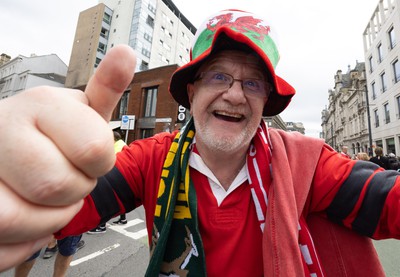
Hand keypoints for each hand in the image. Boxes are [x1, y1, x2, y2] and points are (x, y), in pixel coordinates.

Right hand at [0, 45, 136, 270]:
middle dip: (75, 191)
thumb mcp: (79, 109)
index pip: (94, 150)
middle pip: (59, 187)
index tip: (88, 156)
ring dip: (48, 219)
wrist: (3, 143)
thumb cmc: (49, 132)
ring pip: (20, 219)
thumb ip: (105, 89)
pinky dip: (24, 242)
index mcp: (38, 103)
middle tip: (66, 178)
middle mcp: (0, 128)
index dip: (100, 163)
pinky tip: (27, 217)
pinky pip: (2, 246)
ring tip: (46, 200)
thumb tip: (127, 52)